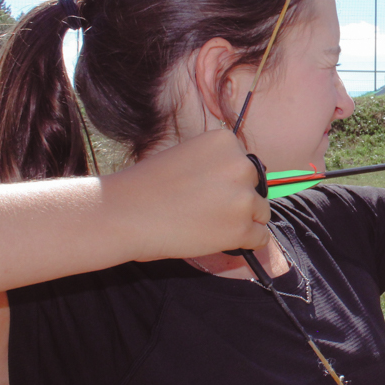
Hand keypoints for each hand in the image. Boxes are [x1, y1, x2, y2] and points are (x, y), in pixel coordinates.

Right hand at [104, 130, 270, 260]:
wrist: (123, 214)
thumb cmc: (149, 186)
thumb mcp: (188, 155)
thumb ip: (217, 163)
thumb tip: (243, 183)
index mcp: (226, 141)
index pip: (246, 166)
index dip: (228, 182)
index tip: (205, 191)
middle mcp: (241, 165)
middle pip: (256, 188)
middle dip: (237, 200)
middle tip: (204, 210)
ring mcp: (243, 198)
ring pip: (260, 214)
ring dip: (241, 222)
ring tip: (206, 224)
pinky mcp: (241, 229)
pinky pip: (260, 239)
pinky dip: (245, 243)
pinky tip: (219, 240)